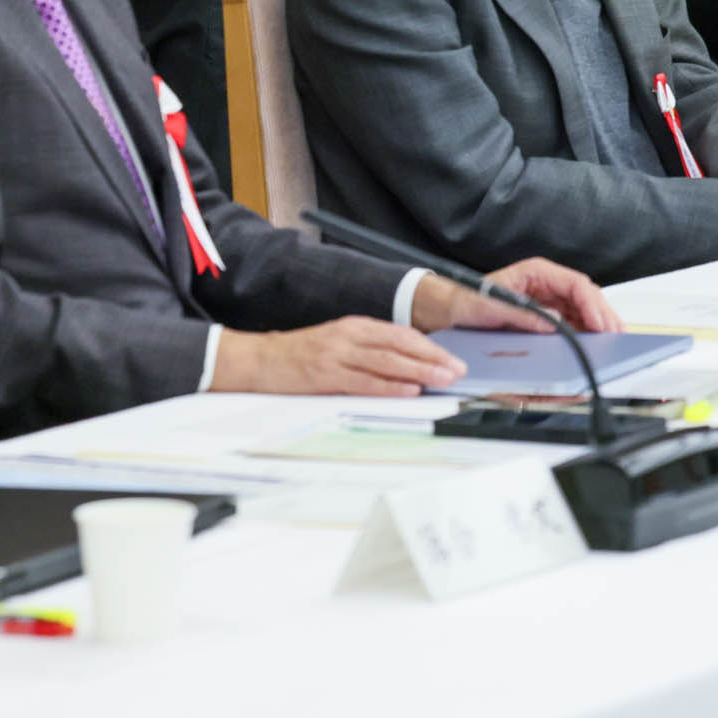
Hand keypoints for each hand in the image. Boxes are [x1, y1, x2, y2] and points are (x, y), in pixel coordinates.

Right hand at [209, 315, 466, 396]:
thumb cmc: (302, 356)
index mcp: (356, 326)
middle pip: (400, 344)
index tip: (453, 359)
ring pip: (387, 361)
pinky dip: (390, 385)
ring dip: (419, 370)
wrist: (258, 360)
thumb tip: (409, 367)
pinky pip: (364, 380)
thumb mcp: (340, 344)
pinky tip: (409, 390)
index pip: (402, 333)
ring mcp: (337, 354)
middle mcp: (350, 336)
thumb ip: (370, 351)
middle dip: (433, 358)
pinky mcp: (325, 375)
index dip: (431, 347)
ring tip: (444, 379)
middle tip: (459, 370)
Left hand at [440, 257, 623, 334]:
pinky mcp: (546, 315)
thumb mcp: (492, 306)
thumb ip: (523, 314)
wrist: (452, 309)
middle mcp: (547, 283)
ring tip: (611, 342)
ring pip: (583, 310)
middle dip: (602, 315)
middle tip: (615, 335)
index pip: (575, 284)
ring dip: (598, 325)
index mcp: (537, 272)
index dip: (592, 303)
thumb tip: (554, 324)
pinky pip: (572, 322)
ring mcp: (549, 299)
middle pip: (585, 296)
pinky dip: (585, 333)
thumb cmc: (468, 300)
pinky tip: (592, 345)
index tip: (600, 323)